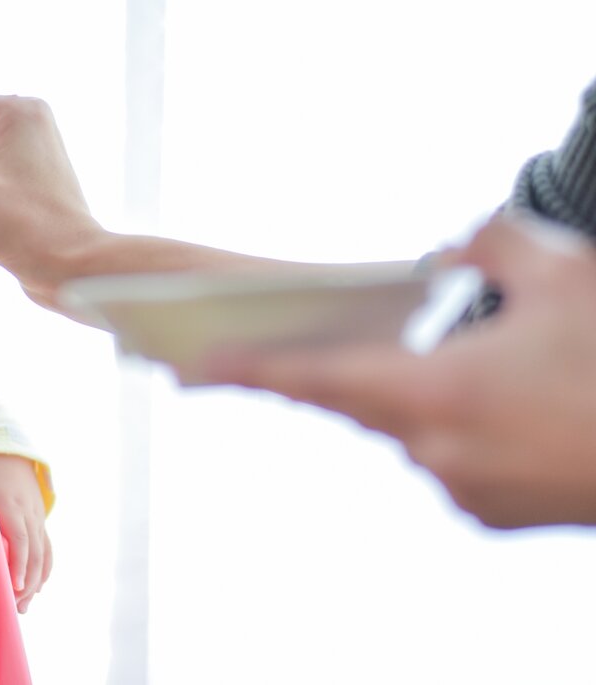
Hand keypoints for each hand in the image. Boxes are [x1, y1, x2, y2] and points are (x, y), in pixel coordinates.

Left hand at [0, 454, 51, 612]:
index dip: (19, 563)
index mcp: (10, 506)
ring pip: (44, 553)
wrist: (6, 450)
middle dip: (29, 581)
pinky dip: (45, 567)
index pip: (20, 539)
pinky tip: (37, 586)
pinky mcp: (39, 520)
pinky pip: (47, 547)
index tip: (15, 586)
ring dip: (37, 579)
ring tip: (25, 605)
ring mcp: (37, 517)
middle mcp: (28, 514)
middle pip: (35, 553)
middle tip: (17, 607)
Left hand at [202, 213, 595, 528]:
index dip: (252, 368)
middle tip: (296, 340)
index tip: (196, 366)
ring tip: (458, 356)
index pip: (317, 377)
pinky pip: (448, 455)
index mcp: (437, 392)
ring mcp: (464, 489)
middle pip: (360, 399)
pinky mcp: (491, 513)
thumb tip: (454, 250)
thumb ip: (490, 243)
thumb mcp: (564, 272)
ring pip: (409, 426)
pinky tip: (497, 397)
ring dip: (416, 391)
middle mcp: (436, 450)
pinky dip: (455, 423)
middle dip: (339, 366)